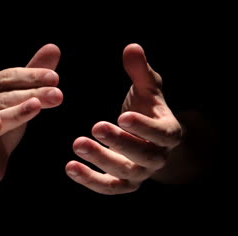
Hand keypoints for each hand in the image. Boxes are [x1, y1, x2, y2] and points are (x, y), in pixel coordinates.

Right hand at [0, 44, 61, 188]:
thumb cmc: (2, 128)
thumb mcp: (20, 100)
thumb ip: (33, 76)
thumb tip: (53, 47)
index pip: (7, 77)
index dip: (30, 76)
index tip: (54, 78)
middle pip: (3, 96)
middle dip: (31, 93)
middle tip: (57, 94)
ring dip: (17, 111)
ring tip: (37, 105)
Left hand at [65, 44, 182, 194]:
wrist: (150, 140)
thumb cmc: (147, 109)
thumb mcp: (147, 89)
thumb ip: (140, 72)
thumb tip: (132, 47)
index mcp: (168, 132)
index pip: (161, 133)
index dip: (143, 127)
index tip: (123, 115)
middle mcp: (157, 157)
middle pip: (143, 156)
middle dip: (119, 142)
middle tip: (95, 127)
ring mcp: (140, 173)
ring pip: (123, 174)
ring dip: (100, 161)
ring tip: (77, 144)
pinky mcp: (122, 183)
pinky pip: (108, 186)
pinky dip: (89, 180)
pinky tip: (70, 167)